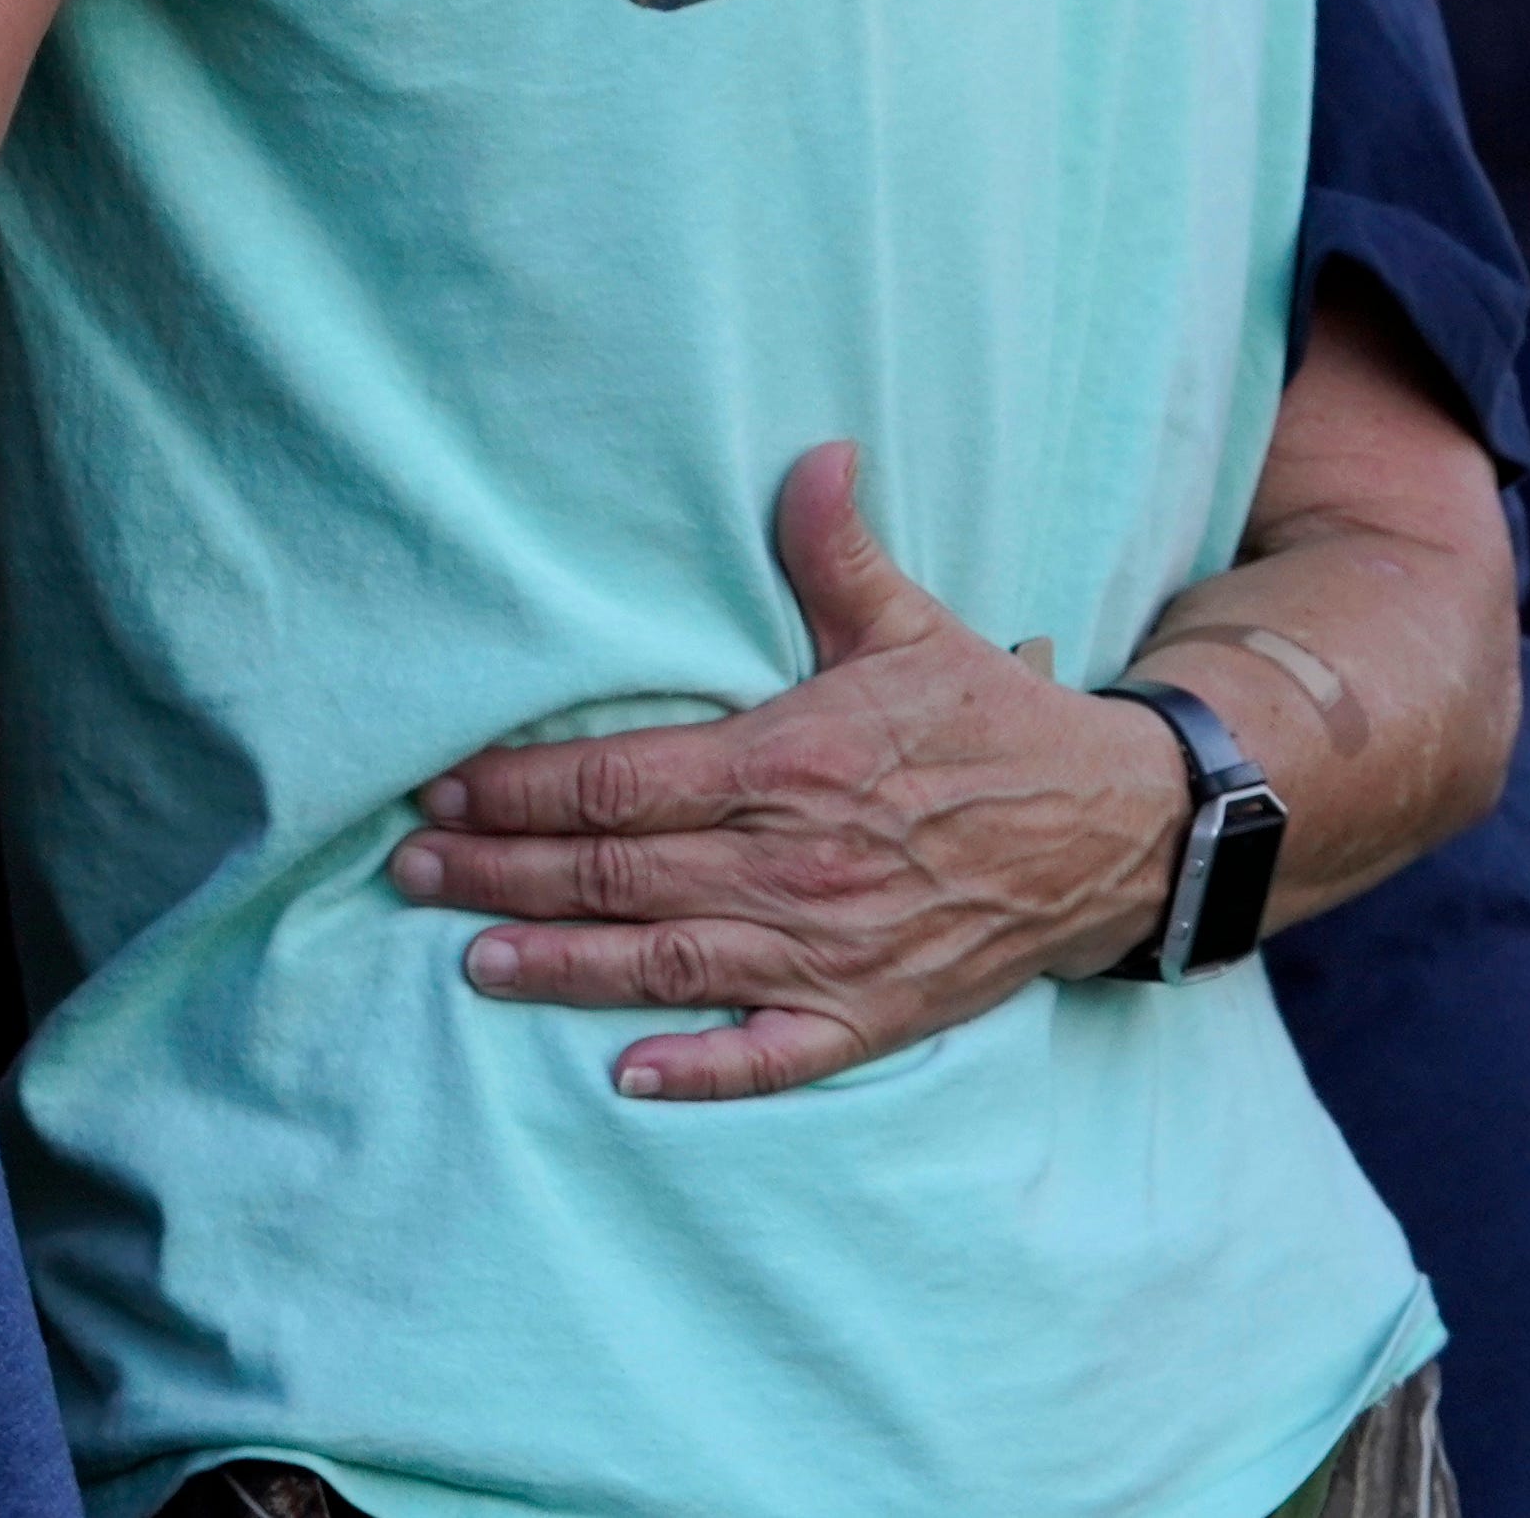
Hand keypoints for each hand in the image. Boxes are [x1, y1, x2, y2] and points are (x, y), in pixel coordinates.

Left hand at [380, 442, 1189, 1099]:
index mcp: (789, 763)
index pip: (618, 783)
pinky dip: (699, 1069)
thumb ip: (837, 551)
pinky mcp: (872, 1012)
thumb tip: (812, 453)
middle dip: (501, 872)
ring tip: (470, 960)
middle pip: (615, 875)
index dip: (518, 788)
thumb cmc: (995, 721)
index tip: (441, 784)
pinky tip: (624, 1076)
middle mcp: (796, 864)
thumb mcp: (912, 626)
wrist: (1119, 829)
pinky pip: (772, 1054)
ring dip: (560, 965)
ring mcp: (832, 949)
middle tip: (410, 868)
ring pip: (666, 964)